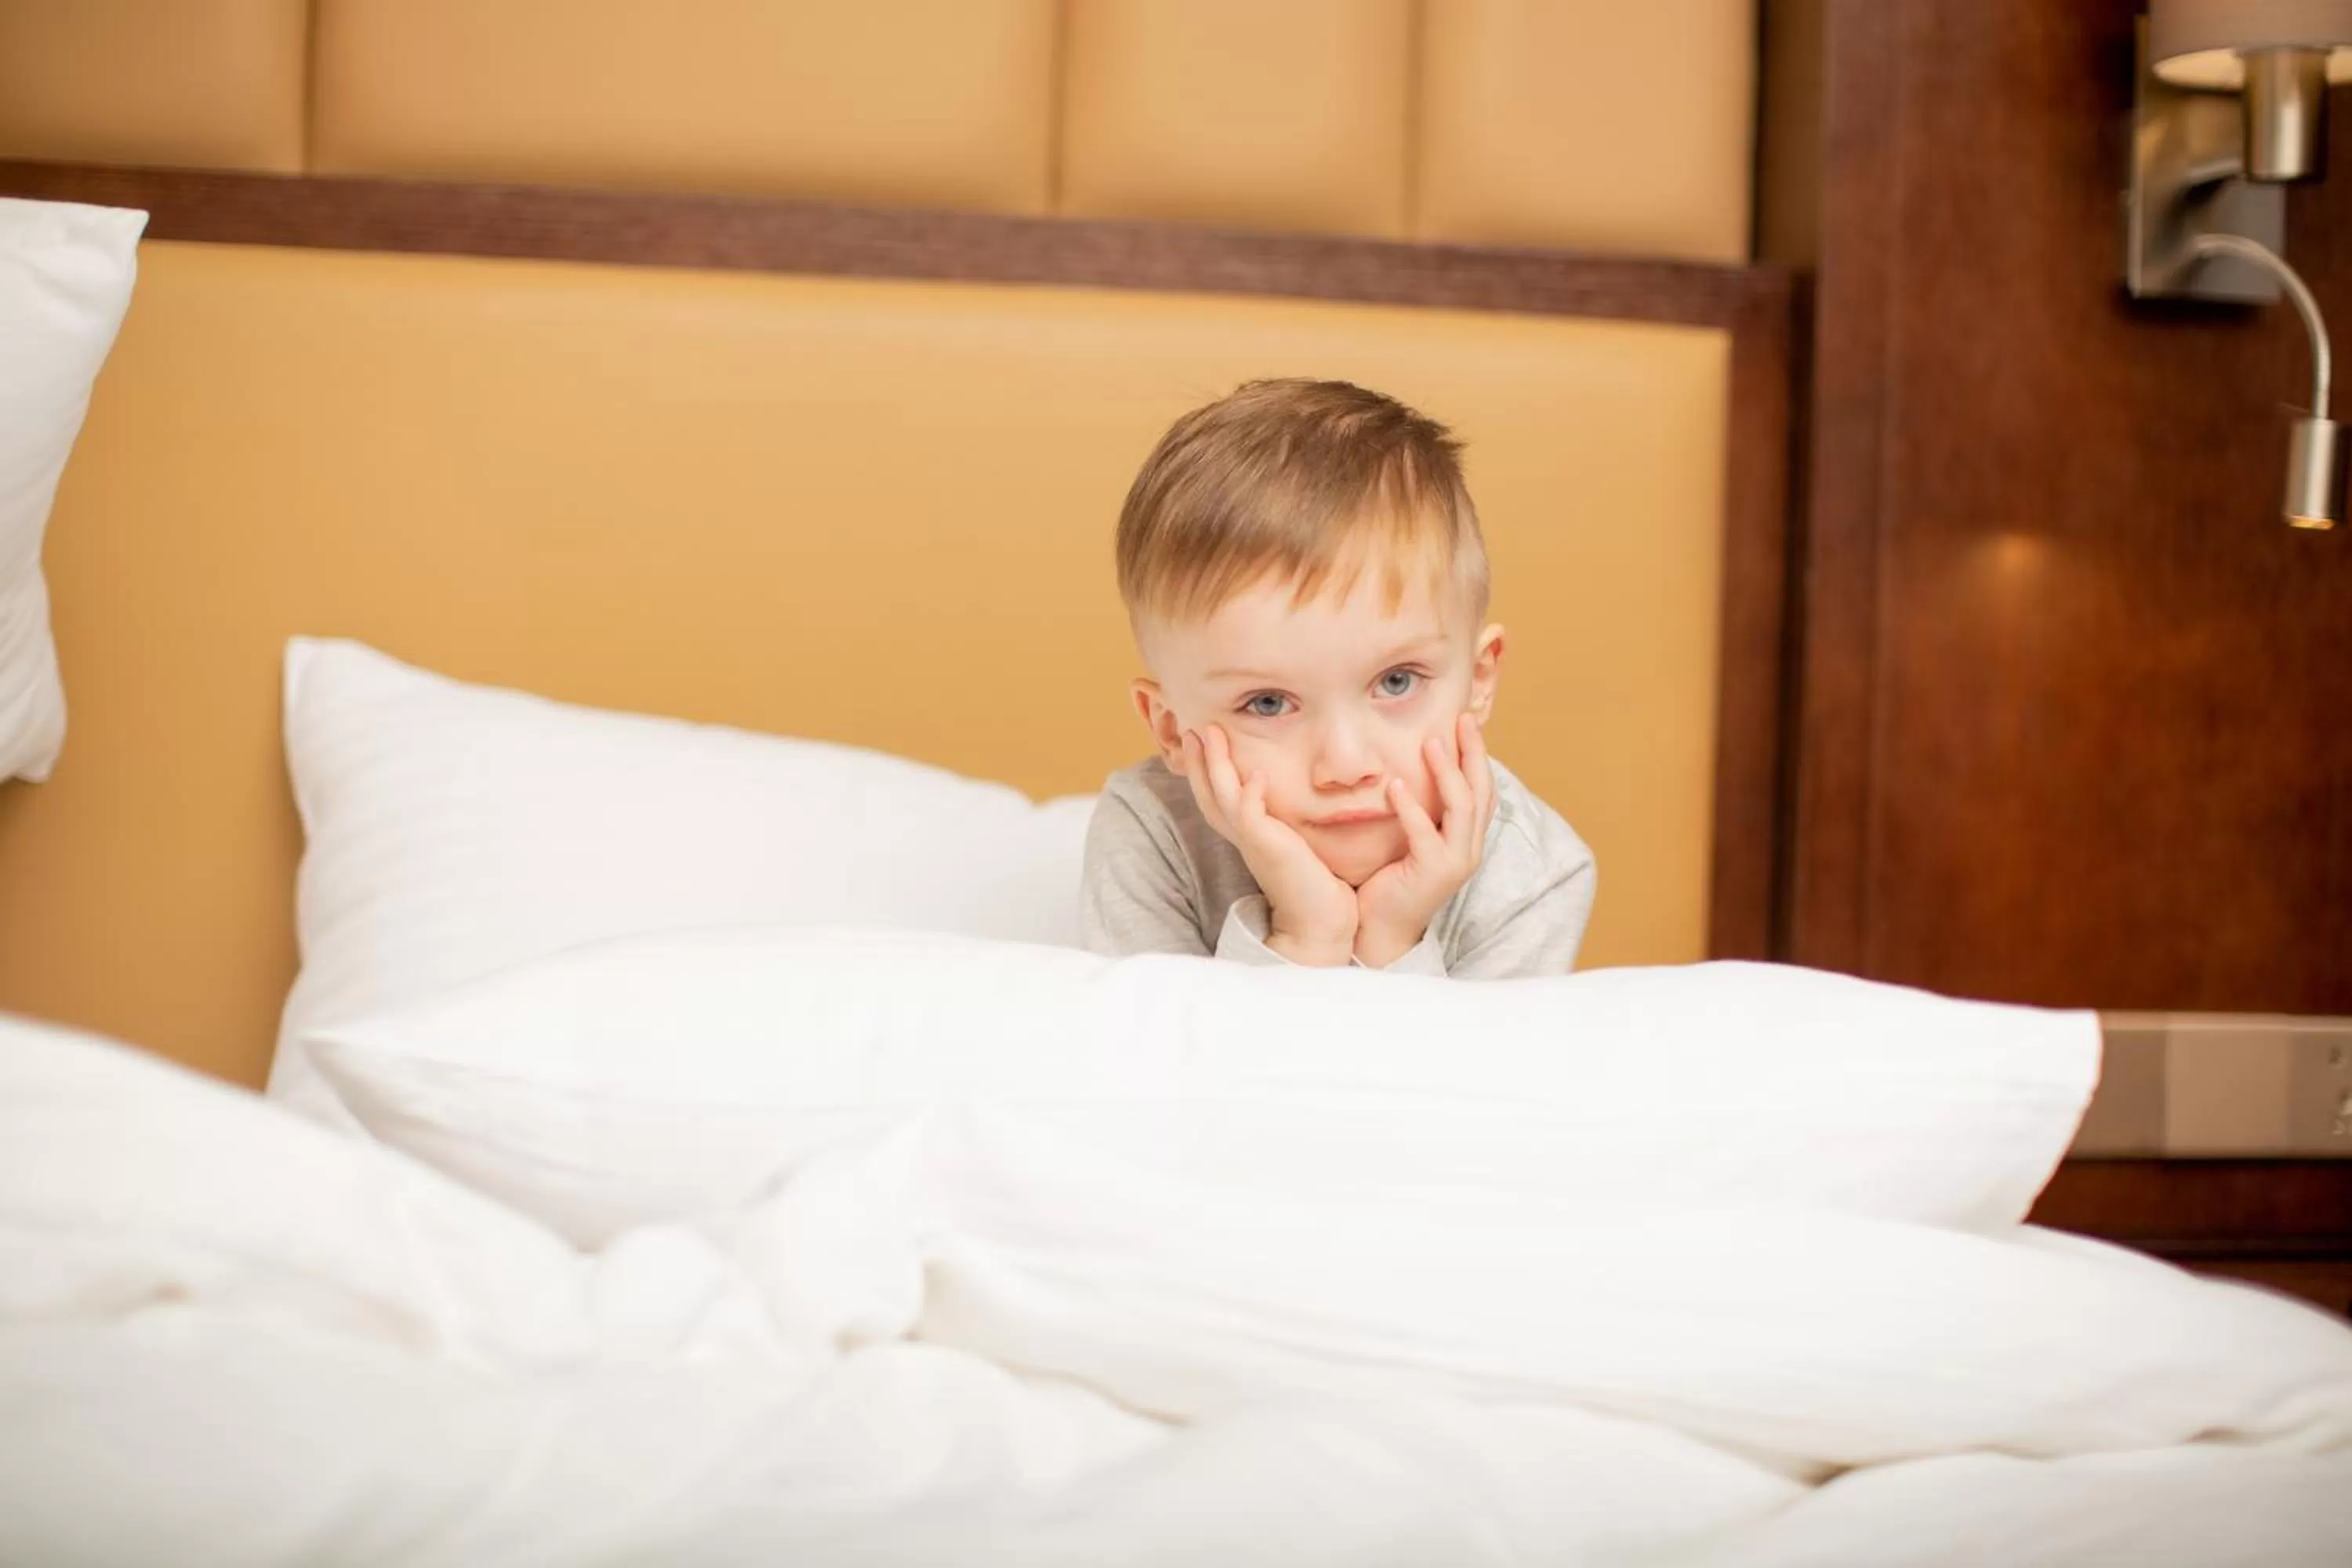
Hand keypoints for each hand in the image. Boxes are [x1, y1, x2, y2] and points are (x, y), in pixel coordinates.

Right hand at [1179, 724, 1357, 965]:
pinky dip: (1251, 795)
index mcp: (1249, 836)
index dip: (1205, 769)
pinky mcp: (1271, 850)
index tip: (1201, 737)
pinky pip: (1252, 818)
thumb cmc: (1316, 886)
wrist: (1320, 924)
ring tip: (1211, 734)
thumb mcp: (1297, 844)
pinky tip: (1258, 773)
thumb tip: (1294, 802)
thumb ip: (1289, 823)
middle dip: (1199, 761)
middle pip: (1210, 794)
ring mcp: (1254, 844)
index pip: (1218, 797)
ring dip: (1216, 765)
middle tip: (1194, 728)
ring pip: (1224, 798)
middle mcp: (1245, 839)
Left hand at [1353, 713, 1497, 968]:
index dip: (1479, 755)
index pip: (1483, 790)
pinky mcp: (1432, 873)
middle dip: (1473, 753)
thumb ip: (1422, 811)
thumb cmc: (1392, 880)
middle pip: (1481, 791)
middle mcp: (1469, 849)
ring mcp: (1455, 862)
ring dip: (1447, 772)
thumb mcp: (1414, 839)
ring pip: (1462, 807)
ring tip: (1431, 743)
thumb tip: (1410, 769)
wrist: (1380, 928)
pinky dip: (1411, 807)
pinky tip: (1396, 784)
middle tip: (1461, 720)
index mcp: (1467, 839)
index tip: (1467, 722)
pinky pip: (1424, 833)